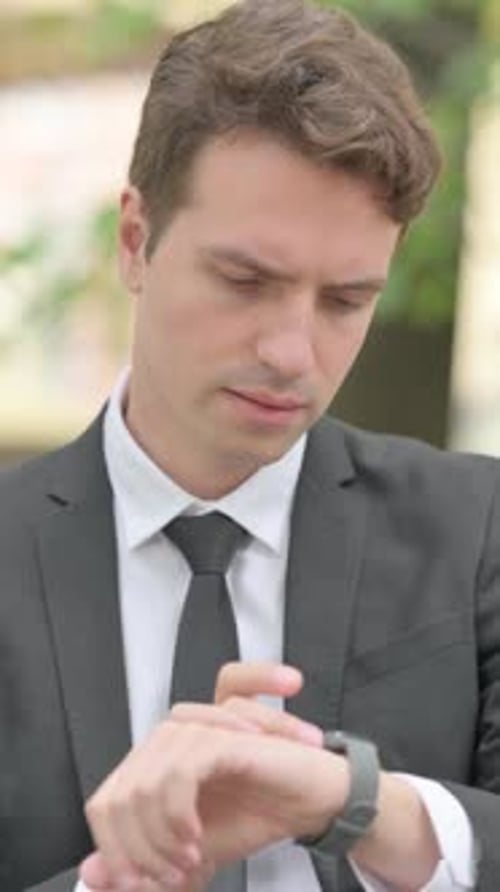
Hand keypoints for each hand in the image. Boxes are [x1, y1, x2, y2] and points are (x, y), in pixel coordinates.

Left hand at [82, 663, 339, 889]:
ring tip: (189, 861)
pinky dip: (179, 816)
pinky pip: (179, 772)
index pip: (105, 801)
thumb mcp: (191, 852)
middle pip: (120, 796)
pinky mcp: (223, 735)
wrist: (313, 801)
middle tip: (168, 879)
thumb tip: (93, 873)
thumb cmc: (258, 812)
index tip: (137, 885)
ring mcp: (196, 732)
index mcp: (157, 761)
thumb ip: (144, 860)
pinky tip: (197, 838)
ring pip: (144, 785)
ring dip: (161, 839)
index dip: (114, 850)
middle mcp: (170, 739)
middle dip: (139, 851)